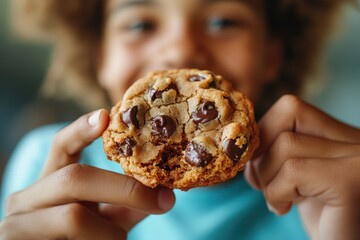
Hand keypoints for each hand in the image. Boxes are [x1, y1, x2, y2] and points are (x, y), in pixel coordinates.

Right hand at [0, 109, 174, 238]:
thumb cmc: (84, 239)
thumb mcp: (105, 217)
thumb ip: (127, 202)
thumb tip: (166, 193)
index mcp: (50, 181)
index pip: (61, 146)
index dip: (82, 129)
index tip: (106, 115)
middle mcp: (27, 197)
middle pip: (74, 178)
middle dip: (125, 190)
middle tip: (165, 201)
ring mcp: (19, 223)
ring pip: (74, 217)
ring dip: (111, 232)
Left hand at [244, 95, 359, 239]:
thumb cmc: (319, 219)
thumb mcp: (298, 177)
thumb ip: (279, 152)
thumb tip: (240, 140)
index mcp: (342, 137)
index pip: (291, 107)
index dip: (264, 133)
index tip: (260, 166)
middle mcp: (355, 140)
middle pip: (289, 113)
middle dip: (262, 152)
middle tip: (265, 185)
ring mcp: (357, 157)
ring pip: (286, 143)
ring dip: (268, 178)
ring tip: (281, 202)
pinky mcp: (350, 180)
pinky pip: (293, 170)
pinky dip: (276, 192)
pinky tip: (285, 209)